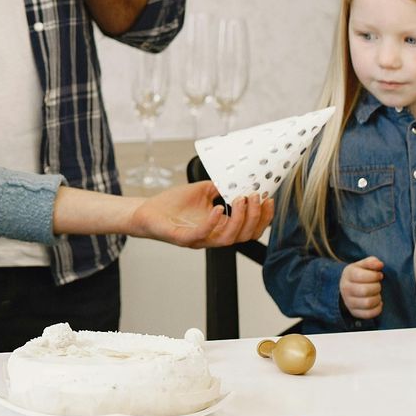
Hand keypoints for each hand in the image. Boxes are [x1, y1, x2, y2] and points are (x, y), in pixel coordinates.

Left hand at [130, 181, 273, 247]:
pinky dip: (212, 223)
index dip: (263, 217)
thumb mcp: (202, 191)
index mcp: (221, 227)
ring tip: (240, 199)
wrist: (147, 211)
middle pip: (245, 235)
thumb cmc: (173, 204)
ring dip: (239, 219)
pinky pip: (202, 235)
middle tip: (255, 197)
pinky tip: (217, 208)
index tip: (268, 199)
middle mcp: (214, 236)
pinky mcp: (183, 239)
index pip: (250, 229)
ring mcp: (199, 239)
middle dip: (255, 217)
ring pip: (229, 239)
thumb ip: (220, 186)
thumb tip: (239, 175)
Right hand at [340, 256, 384, 319]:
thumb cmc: (358, 275)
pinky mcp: (354, 312)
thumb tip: (379, 264)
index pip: (361, 276)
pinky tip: (377, 303)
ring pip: (367, 303)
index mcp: (348, 274)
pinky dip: (377, 309)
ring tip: (377, 294)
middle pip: (365, 290)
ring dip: (377, 298)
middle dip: (376, 287)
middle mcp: (346, 289)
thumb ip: (371, 262)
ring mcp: (349, 302)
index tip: (378, 275)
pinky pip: (369, 314)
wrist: (346, 287)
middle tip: (377, 285)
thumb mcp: (362, 265)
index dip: (374, 276)